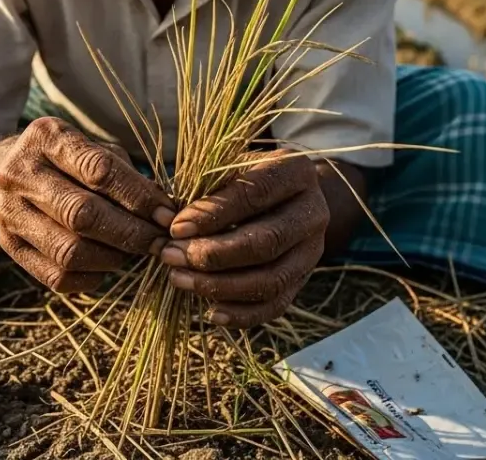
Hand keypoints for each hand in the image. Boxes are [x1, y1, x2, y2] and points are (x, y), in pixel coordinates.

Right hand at [0, 117, 175, 292]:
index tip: (167, 215)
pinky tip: (106, 266)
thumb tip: (164, 211)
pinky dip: (91, 277)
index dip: (138, 197)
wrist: (7, 176)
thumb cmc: (66, 161)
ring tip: (133, 253)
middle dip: (130, 233)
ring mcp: (9, 212)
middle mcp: (20, 173)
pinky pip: (57, 276)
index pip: (98, 170)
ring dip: (113, 258)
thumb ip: (127, 175)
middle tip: (158, 242)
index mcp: (47, 138)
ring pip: (69, 251)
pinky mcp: (9, 245)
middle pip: (82, 214)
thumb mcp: (93, 150)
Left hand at [159, 151, 327, 327]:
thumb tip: (174, 228)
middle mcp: (313, 212)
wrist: (280, 196)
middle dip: (214, 254)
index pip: (256, 194)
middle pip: (266, 242)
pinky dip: (243, 314)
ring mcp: (312, 250)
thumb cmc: (240, 178)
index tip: (176, 228)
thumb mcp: (226, 169)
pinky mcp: (302, 279)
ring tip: (180, 279)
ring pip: (271, 279)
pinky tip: (210, 313)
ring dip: (221, 285)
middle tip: (172, 255)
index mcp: (296, 171)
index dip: (214, 213)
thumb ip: (204, 192)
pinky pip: (276, 305)